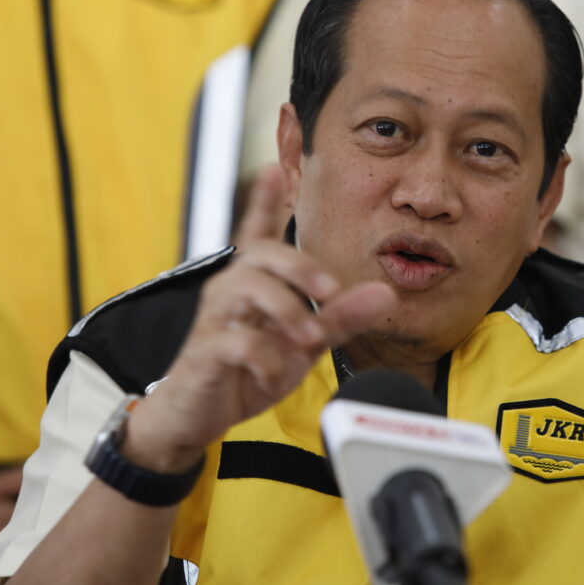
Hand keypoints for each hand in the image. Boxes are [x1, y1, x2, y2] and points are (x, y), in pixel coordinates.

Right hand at [124, 167, 396, 472]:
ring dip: (286, 312)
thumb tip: (385, 293)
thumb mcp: (304, 344)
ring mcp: (214, 318)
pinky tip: (275, 377)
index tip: (271, 167)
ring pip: (247, 290)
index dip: (263, 202)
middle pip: (260, 255)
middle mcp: (230, 290)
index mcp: (253, 283)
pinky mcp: (205, 351)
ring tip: (310, 340)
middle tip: (330, 291)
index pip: (256, 233)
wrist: (197, 417)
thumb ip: (341, 318)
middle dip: (299, 267)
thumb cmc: (249, 371)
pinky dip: (265, 359)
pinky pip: (235, 342)